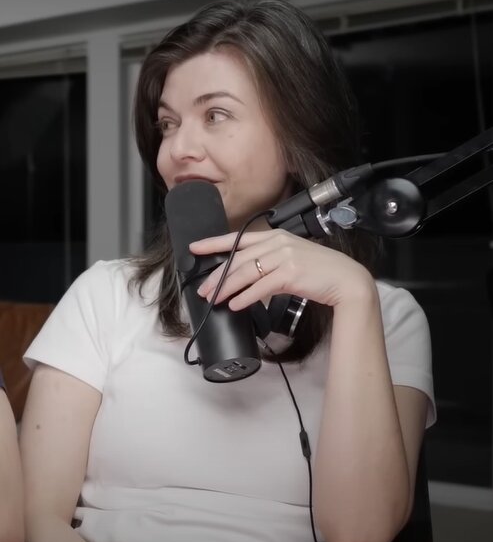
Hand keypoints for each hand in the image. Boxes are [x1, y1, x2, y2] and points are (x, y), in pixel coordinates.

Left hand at [189, 229, 375, 310]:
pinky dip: (245, 297)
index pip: (238, 238)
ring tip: (214, 299)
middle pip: (238, 259)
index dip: (214, 243)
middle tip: (203, 289)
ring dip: (226, 288)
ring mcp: (284, 257)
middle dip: (217, 275)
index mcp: (276, 236)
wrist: (346, 279)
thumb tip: (247, 280)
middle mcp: (278, 243)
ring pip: (246, 273)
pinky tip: (235, 305)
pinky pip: (260, 287)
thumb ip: (270, 262)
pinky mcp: (290, 274)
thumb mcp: (293, 258)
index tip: (195, 248)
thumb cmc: (320, 271)